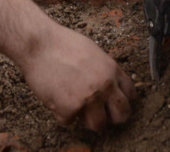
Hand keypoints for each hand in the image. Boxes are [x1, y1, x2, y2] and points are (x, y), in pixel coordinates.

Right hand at [19, 23, 136, 130]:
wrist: (38, 44)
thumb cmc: (60, 43)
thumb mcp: (92, 51)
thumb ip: (103, 69)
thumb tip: (109, 84)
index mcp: (111, 70)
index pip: (130, 94)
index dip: (122, 101)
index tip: (115, 104)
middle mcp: (104, 86)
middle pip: (122, 115)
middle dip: (112, 118)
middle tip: (101, 115)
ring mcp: (88, 99)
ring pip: (98, 125)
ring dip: (87, 119)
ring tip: (74, 105)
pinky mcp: (70, 109)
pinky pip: (69, 121)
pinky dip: (61, 113)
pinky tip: (54, 96)